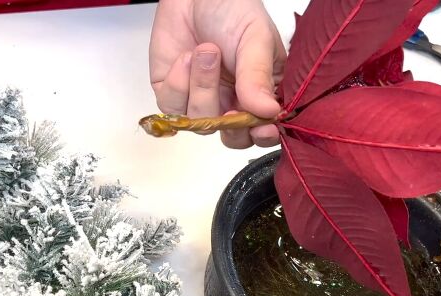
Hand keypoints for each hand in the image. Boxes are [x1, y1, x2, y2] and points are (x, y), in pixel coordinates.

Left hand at [149, 0, 285, 147]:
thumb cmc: (233, 10)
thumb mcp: (255, 39)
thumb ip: (258, 76)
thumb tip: (267, 112)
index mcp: (261, 94)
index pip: (264, 130)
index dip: (262, 135)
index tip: (262, 128)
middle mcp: (232, 104)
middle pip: (231, 138)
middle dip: (229, 124)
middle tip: (231, 108)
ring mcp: (201, 101)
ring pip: (200, 123)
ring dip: (203, 88)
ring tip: (206, 51)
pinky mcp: (172, 95)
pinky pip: (172, 108)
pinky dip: (178, 84)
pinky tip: (185, 57)